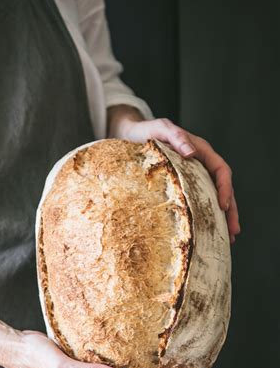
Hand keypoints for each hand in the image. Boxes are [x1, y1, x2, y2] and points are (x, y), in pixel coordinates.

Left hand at [107, 107, 240, 242]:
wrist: (133, 136)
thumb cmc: (147, 132)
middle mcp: (202, 164)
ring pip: (215, 197)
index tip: (223, 206)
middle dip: (231, 210)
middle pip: (223, 188)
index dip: (225, 188)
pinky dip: (207, 216)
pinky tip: (208, 231)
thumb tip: (192, 153)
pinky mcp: (185, 185)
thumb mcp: (161, 129)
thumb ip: (177, 137)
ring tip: (229, 238)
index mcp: (202, 151)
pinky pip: (200, 201)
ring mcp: (195, 175)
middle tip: (234, 232)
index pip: (221, 170)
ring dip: (223, 217)